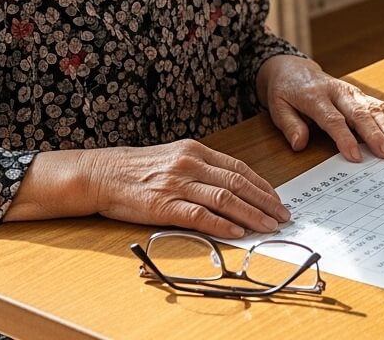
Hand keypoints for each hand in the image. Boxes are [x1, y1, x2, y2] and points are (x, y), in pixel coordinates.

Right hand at [85, 139, 289, 238]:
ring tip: (268, 226)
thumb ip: (201, 169)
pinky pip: (200, 215)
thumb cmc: (137, 169)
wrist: (101, 174)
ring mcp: (178, 184)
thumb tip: (232, 187)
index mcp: (195, 151)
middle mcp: (190, 164)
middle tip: (281, 216)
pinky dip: (222, 224)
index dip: (262, 186)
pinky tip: (237, 232)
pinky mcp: (165, 205)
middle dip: (264, 202)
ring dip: (251, 215)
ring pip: (225, 199)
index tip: (276, 200)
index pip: (238, 169)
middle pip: (238, 184)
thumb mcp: (174, 158)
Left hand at [258, 55, 383, 160]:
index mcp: (314, 96)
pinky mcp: (359, 93)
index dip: (345, 138)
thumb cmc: (285, 91)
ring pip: (373, 107)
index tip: (355, 156)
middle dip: (375, 134)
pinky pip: (378, 103)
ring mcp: (350, 91)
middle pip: (359, 113)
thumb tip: (299, 143)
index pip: (332, 119)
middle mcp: (337, 91)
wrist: (293, 69)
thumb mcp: (277, 107)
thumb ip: (289, 125)